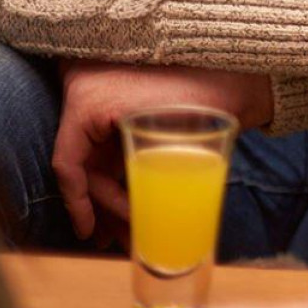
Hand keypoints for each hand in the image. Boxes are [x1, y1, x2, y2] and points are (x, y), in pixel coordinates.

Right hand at [53, 62, 269, 241]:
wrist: (239, 66)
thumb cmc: (203, 92)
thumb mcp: (167, 137)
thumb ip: (144, 175)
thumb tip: (140, 224)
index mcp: (88, 102)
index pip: (68, 163)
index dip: (76, 202)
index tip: (87, 232)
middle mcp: (91, 104)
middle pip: (88, 168)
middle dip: (105, 207)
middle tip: (121, 241)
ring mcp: (110, 109)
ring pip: (104, 164)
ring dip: (115, 197)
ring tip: (129, 233)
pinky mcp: (130, 114)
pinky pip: (118, 153)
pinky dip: (126, 178)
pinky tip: (136, 205)